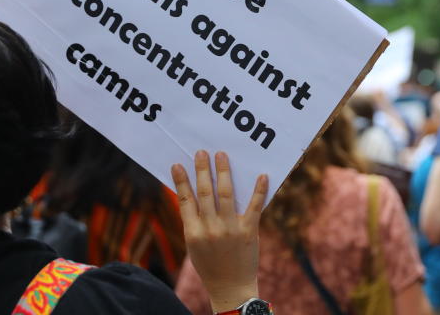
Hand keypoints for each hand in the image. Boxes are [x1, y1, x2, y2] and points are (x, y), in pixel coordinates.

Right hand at [172, 150, 267, 312]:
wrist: (230, 288)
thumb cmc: (209, 264)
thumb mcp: (194, 244)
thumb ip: (193, 220)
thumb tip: (192, 192)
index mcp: (193, 232)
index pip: (185, 200)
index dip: (181, 181)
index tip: (178, 164)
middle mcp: (210, 228)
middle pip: (205, 192)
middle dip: (202, 170)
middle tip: (202, 152)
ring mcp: (230, 229)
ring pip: (226, 194)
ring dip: (223, 172)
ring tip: (221, 156)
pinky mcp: (249, 231)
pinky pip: (254, 207)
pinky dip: (258, 190)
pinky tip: (261, 175)